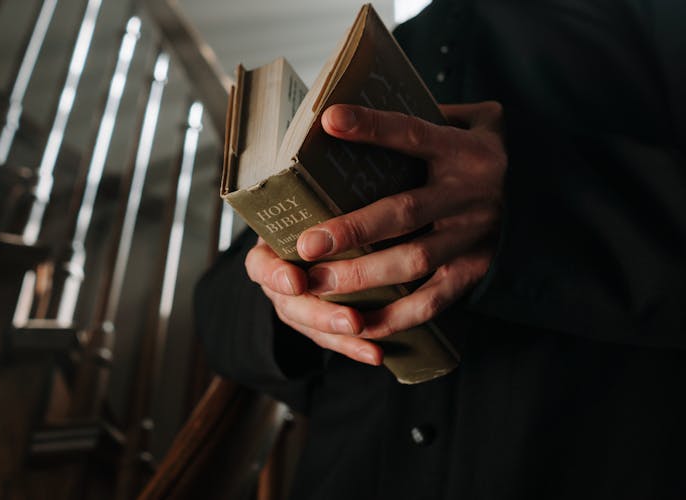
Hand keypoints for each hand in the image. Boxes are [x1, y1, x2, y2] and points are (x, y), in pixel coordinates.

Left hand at [245, 102, 505, 364]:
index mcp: (464, 150)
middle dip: (353, 230)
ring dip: (364, 276)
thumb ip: (429, 116)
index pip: (413, 134)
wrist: (545, 195)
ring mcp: (474, 237)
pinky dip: (396, 317)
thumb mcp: (471, 121)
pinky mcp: (474, 271)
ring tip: (316, 284)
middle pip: (405, 213)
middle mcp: (470, 194)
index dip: (373, 127)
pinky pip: (433, 301)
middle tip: (306, 244)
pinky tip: (358, 326)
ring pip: (415, 261)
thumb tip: (364, 113)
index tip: (329, 120)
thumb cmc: (483, 153)